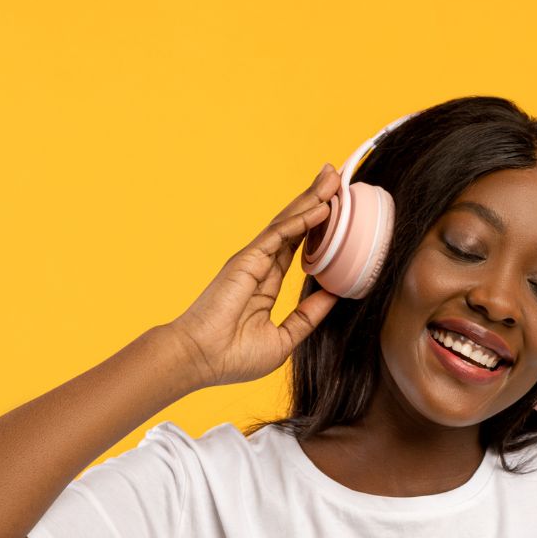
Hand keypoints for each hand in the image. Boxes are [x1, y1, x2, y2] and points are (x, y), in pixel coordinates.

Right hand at [163, 162, 343, 387]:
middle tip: (337, 177)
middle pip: (293, 226)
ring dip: (311, 199)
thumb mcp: (284, 339)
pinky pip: (279, 235)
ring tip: (333, 177)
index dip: (316, 228)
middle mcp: (259, 266)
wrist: (199, 361)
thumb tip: (333, 297)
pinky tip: (321, 207)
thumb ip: (307, 317)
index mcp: (265, 284)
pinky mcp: (247, 261)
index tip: (337, 210)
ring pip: (288, 223)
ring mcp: (252, 261)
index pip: (296, 247)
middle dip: (315, 200)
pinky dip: (301, 220)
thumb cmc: (232, 357)